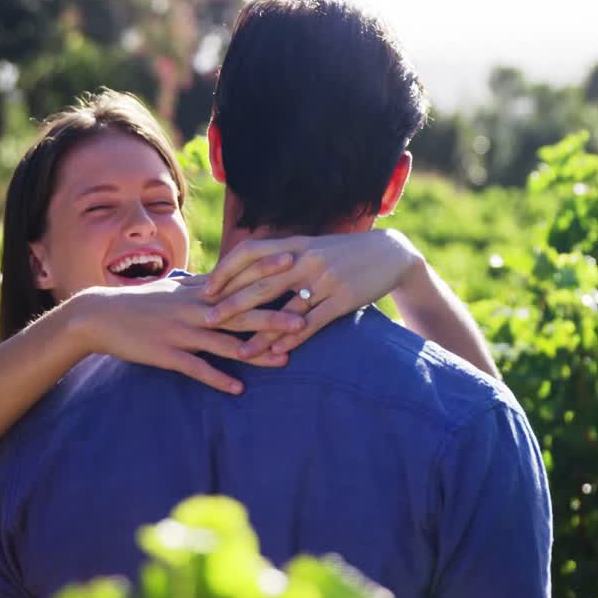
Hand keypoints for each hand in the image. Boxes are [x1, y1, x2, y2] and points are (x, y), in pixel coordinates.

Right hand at [71, 274, 304, 394]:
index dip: (266, 271)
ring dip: (256, 352)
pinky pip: (196, 368)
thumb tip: (226, 277)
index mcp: (198, 292)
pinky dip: (217, 378)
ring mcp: (181, 331)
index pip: (238, 278)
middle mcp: (194, 308)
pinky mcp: (166, 354)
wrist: (99, 316)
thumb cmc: (141, 302)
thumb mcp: (174, 288)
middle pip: (240, 311)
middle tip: (304, 318)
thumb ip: (203, 285)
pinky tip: (238, 389)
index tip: (294, 263)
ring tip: (284, 360)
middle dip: (273, 315)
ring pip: (225, 342)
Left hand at [199, 230, 423, 358]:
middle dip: (231, 304)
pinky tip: (277, 353)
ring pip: (284, 310)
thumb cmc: (344, 252)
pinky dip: (293, 339)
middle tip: (207, 320)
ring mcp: (325, 280)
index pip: (251, 252)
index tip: (207, 288)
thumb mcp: (313, 246)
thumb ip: (283, 255)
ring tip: (239, 351)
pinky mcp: (342, 299)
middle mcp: (306, 259)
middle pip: (261, 283)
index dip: (226, 270)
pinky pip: (312, 323)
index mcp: (295, 243)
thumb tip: (247, 268)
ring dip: (260, 333)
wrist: (390, 254)